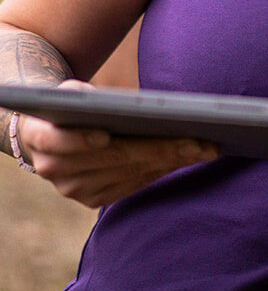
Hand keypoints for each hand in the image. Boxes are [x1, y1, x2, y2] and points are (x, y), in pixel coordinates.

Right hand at [17, 80, 218, 207]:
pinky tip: (188, 158)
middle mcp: (53, 169)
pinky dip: (162, 170)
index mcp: (39, 137)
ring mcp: (73, 188)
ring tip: (205, 149)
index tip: (107, 135)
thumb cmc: (71, 104)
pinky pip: (133, 185)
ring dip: (171, 161)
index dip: (81, 139)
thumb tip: (109, 102)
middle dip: (160, 148)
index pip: (60, 140)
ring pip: (129, 173)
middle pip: (113, 158)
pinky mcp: (91, 199)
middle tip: (199, 141)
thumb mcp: (70, 92)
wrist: (50, 130)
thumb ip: (80, 95)